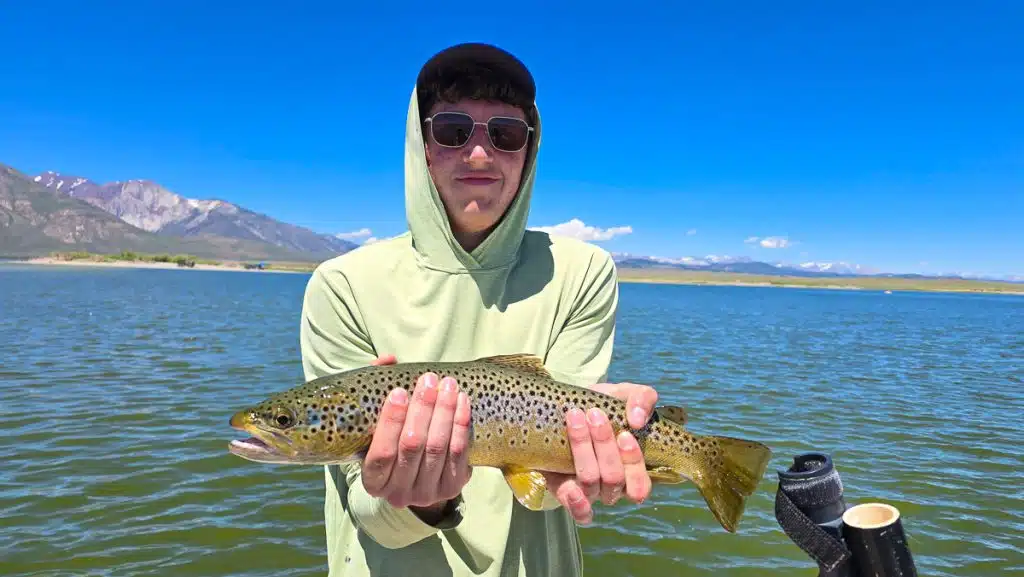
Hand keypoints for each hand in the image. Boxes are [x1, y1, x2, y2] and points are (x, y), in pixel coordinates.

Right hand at [360, 354, 472, 515]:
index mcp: (372, 481)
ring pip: (438, 447)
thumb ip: (376, 389)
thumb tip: (387, 359)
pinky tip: (461, 401)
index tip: (399, 391)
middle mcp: (398, 494)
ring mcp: (426, 494)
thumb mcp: (376, 423)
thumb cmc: (392, 442)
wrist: (416, 478)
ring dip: (445, 411)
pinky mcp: (451, 488)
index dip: (391, 421)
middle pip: (413, 446)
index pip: (381, 453)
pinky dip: (461, 423)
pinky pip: (459, 452)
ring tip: (448, 385)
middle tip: (429, 380)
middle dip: (422, 409)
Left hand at [543, 382, 657, 523]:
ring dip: (584, 451)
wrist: (567, 406)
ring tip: (576, 419)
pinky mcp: (564, 490)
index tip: (625, 433)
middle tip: (595, 415)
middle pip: (613, 479)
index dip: (634, 462)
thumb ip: (642, 399)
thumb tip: (638, 419)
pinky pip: (576, 511)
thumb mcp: (624, 395)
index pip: (640, 485)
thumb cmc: (603, 404)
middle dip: (604, 446)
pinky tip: (571, 488)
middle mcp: (612, 486)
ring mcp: (588, 491)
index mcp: (631, 470)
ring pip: (590, 483)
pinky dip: (576, 503)